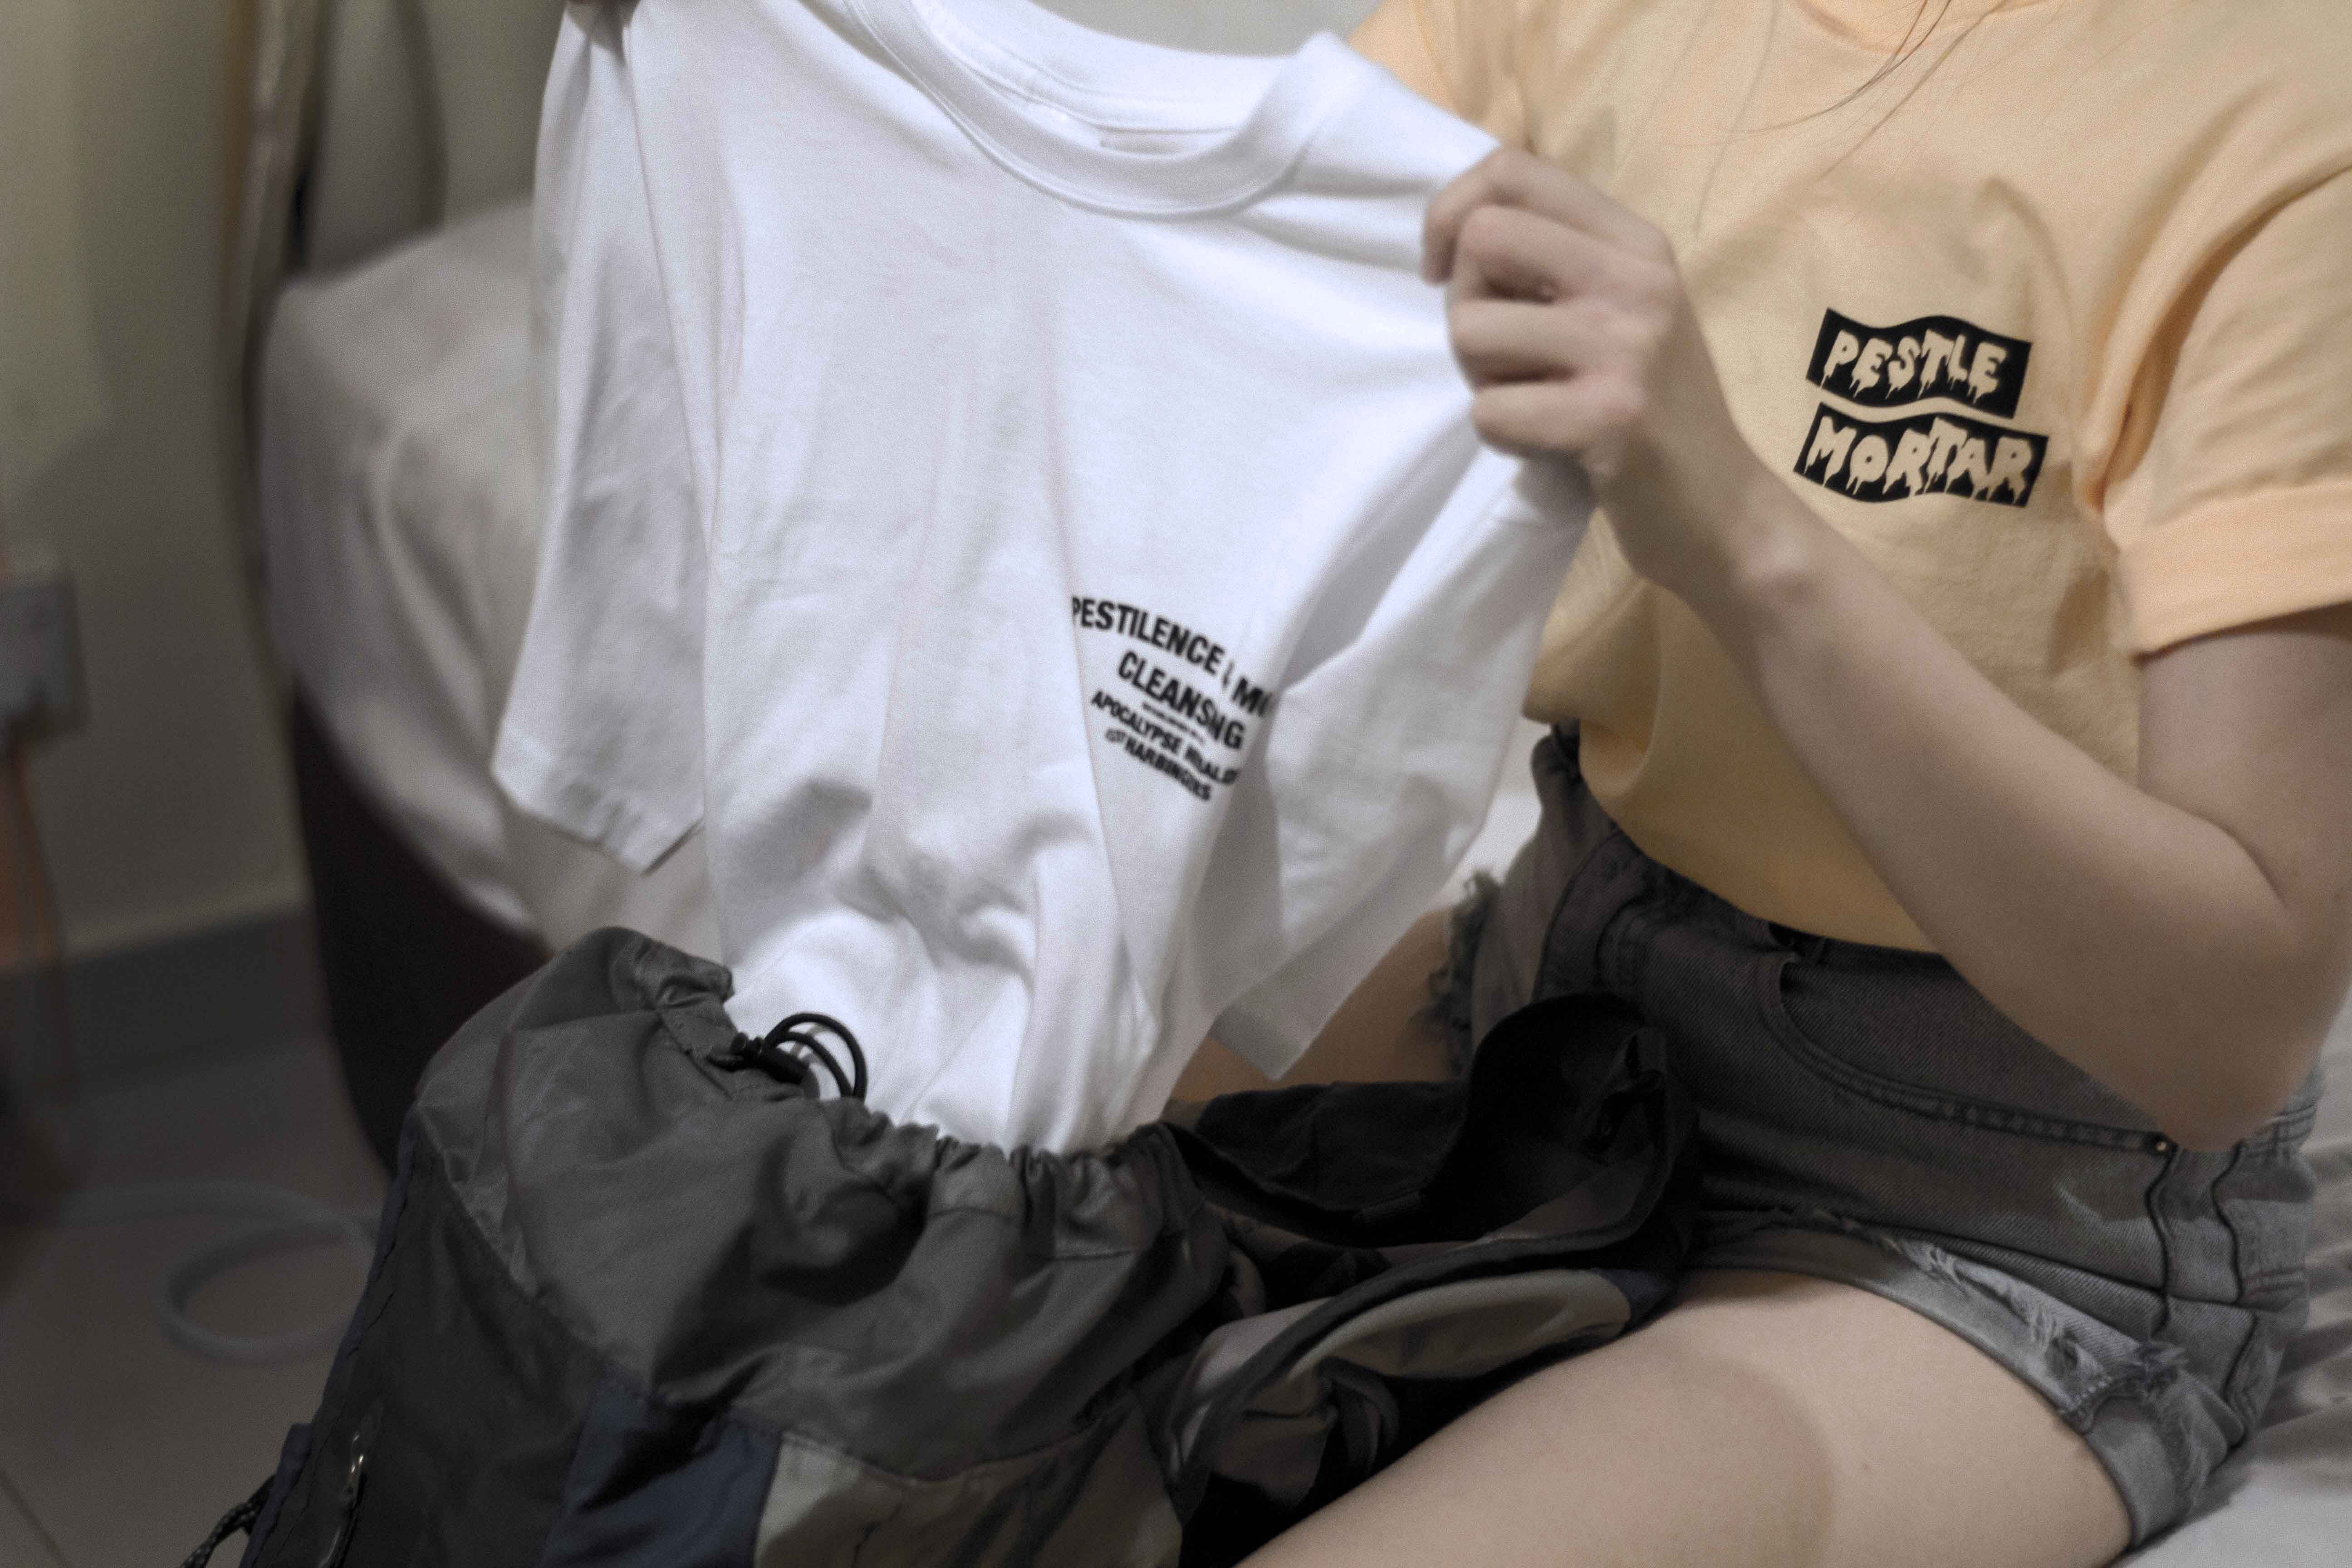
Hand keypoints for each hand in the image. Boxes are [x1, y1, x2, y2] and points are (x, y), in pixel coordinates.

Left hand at [1423, 149, 1773, 606]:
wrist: (1724, 511)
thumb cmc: (1655, 411)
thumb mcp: (1625, 310)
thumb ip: (1559, 261)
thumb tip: (1458, 230)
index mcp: (1636, 242)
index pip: (1512, 170)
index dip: (1451, 214)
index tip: (1445, 270)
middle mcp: (1636, 279)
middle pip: (1482, 238)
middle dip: (1462, 302)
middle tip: (1498, 352)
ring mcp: (1625, 347)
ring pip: (1470, 329)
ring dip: (1479, 377)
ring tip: (1532, 401)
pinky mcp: (1606, 419)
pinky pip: (1489, 411)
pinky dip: (1502, 437)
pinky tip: (1549, 446)